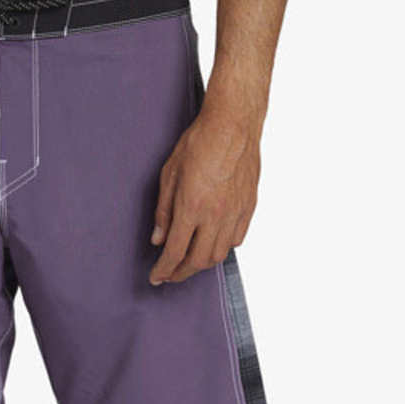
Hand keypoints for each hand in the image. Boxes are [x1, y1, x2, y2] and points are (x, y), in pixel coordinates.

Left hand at [149, 103, 260, 285]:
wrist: (233, 125)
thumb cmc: (199, 143)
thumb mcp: (169, 175)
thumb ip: (163, 211)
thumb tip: (158, 238)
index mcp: (192, 208)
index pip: (175, 252)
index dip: (164, 270)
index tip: (156, 278)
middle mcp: (215, 216)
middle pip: (198, 260)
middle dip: (181, 273)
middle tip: (170, 275)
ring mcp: (235, 213)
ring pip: (219, 254)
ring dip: (201, 264)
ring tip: (188, 262)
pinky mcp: (248, 208)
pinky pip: (236, 240)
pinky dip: (222, 249)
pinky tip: (212, 245)